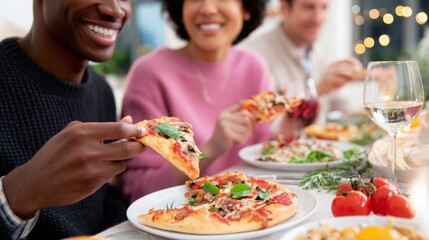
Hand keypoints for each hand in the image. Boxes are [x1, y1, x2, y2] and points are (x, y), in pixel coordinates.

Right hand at [2, 116, 145, 218]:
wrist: (34, 182)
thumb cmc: (56, 152)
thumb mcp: (73, 133)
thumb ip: (103, 127)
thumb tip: (129, 120)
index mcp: (81, 133)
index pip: (119, 129)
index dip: (136, 129)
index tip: (143, 130)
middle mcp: (87, 151)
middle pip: (127, 148)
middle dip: (139, 146)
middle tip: (143, 145)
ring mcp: (90, 170)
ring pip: (121, 164)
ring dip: (120, 161)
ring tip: (108, 158)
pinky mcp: (91, 186)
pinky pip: (110, 176)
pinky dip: (108, 172)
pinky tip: (94, 171)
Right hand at [201, 103, 255, 158]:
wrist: (213, 147)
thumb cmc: (223, 135)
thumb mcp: (227, 121)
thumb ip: (236, 113)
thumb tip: (245, 102)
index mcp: (225, 113)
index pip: (243, 111)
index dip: (251, 116)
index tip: (254, 122)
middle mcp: (224, 117)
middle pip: (246, 120)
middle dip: (249, 128)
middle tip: (245, 134)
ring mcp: (224, 125)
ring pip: (245, 130)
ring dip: (245, 136)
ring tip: (238, 138)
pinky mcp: (227, 134)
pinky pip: (242, 137)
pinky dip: (241, 141)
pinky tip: (235, 142)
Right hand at [317, 58, 362, 95]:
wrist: (320, 89)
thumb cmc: (332, 83)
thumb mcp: (342, 77)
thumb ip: (350, 75)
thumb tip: (360, 74)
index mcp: (335, 63)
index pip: (348, 60)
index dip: (355, 63)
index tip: (360, 68)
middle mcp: (332, 66)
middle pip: (346, 65)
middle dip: (354, 70)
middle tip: (359, 75)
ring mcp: (329, 72)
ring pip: (342, 71)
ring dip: (351, 75)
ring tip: (355, 79)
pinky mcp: (328, 79)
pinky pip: (338, 79)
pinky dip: (344, 81)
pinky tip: (345, 83)